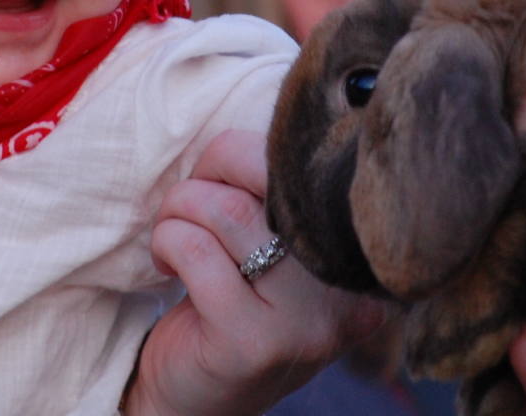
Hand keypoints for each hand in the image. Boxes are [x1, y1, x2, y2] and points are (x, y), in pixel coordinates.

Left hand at [124, 130, 382, 415]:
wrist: (194, 400)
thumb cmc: (229, 303)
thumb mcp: (270, 245)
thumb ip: (273, 192)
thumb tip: (242, 136)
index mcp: (358, 253)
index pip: (315, 163)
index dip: (246, 153)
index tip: (219, 175)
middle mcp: (347, 290)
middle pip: (272, 173)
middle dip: (210, 171)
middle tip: (189, 199)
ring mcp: (304, 321)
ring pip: (228, 209)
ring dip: (179, 210)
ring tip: (172, 235)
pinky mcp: (251, 343)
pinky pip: (196, 251)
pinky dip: (167, 242)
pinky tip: (167, 266)